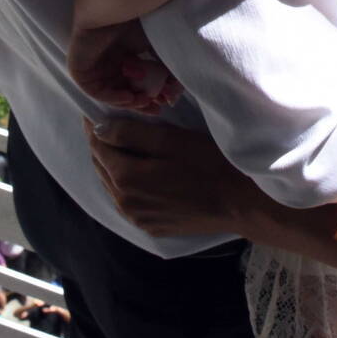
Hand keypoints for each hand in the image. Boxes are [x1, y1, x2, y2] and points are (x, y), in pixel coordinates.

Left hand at [67, 19, 181, 111]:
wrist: (116, 6)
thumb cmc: (139, 21)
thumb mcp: (160, 48)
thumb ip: (167, 69)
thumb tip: (176, 92)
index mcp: (125, 54)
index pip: (136, 80)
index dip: (151, 93)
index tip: (166, 102)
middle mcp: (109, 60)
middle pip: (124, 89)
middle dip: (141, 102)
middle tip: (156, 109)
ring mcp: (94, 65)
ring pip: (111, 92)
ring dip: (129, 101)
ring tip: (144, 101)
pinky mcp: (80, 68)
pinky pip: (95, 90)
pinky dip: (112, 96)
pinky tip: (129, 97)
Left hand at [84, 116, 259, 237]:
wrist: (241, 204)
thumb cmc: (210, 164)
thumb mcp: (170, 139)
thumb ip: (130, 133)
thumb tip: (99, 128)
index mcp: (125, 178)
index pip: (98, 146)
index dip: (95, 125)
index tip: (95, 110)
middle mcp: (125, 203)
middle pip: (102, 167)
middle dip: (103, 144)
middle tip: (110, 124)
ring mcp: (138, 219)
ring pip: (114, 186)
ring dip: (114, 165)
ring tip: (125, 146)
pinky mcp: (153, 227)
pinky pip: (129, 202)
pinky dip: (127, 185)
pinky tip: (141, 174)